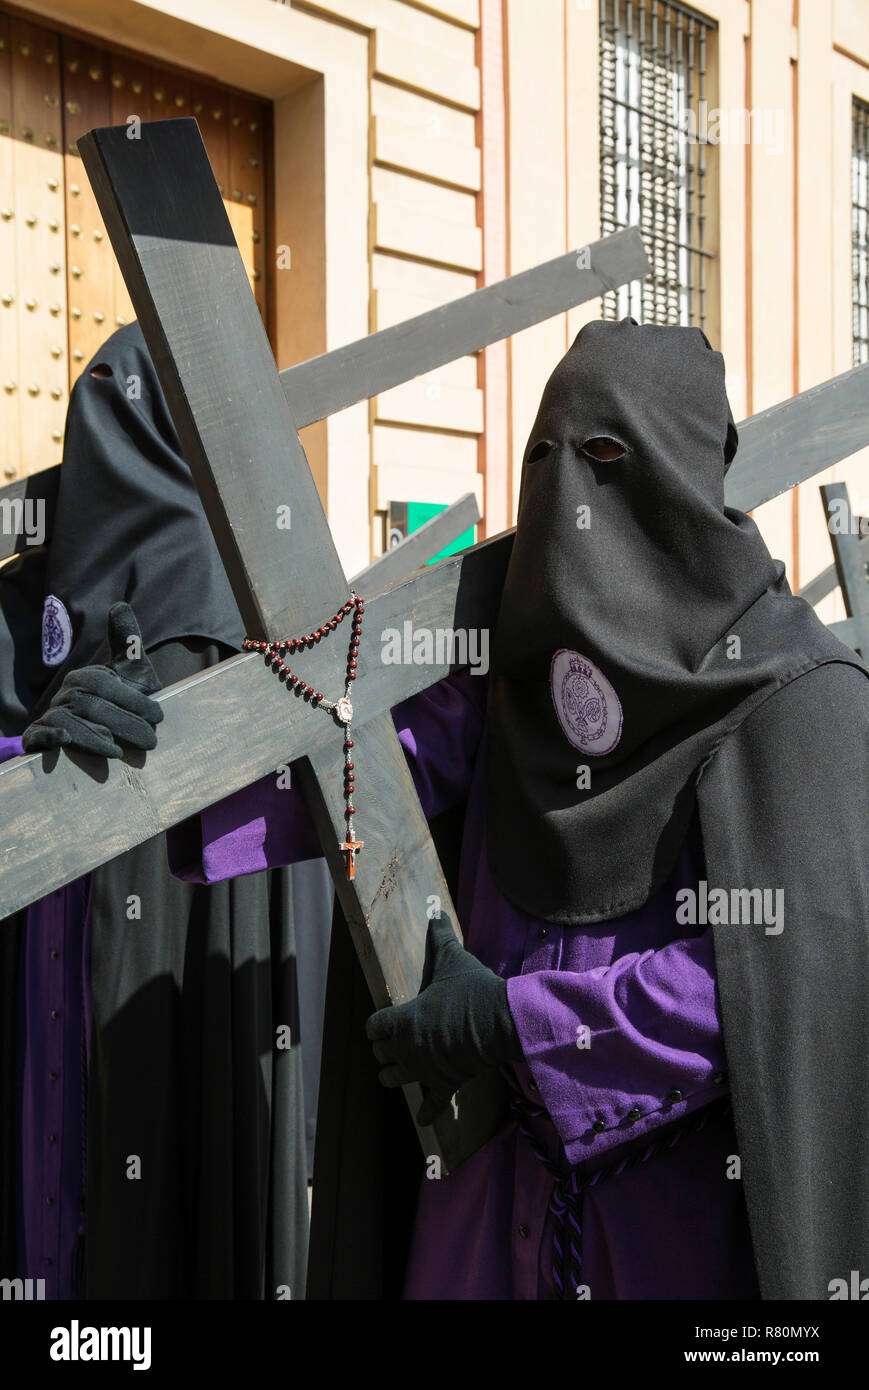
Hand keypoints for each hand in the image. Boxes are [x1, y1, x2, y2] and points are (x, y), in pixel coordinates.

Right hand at [22, 602, 163, 758]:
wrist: (108, 734)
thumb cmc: (124, 702)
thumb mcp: (131, 673)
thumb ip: (129, 643)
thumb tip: (119, 605)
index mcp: (85, 677)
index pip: (106, 684)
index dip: (133, 700)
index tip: (158, 715)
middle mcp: (66, 693)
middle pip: (92, 706)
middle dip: (123, 724)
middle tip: (150, 740)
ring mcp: (53, 714)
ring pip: (69, 724)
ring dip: (95, 739)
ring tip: (121, 751)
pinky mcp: (40, 736)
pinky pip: (38, 735)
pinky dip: (50, 737)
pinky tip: (65, 741)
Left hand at [365, 917, 521, 1125]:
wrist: (499, 1021)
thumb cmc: (471, 989)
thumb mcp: (452, 959)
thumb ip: (440, 938)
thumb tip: (435, 912)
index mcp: (404, 1018)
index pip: (375, 1026)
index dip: (376, 1025)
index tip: (380, 1024)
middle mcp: (408, 1047)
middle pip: (381, 1053)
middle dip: (382, 1049)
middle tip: (387, 1046)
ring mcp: (425, 1068)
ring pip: (394, 1079)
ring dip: (392, 1076)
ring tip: (391, 1074)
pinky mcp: (447, 1083)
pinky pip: (432, 1104)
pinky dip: (427, 1111)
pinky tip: (423, 1119)